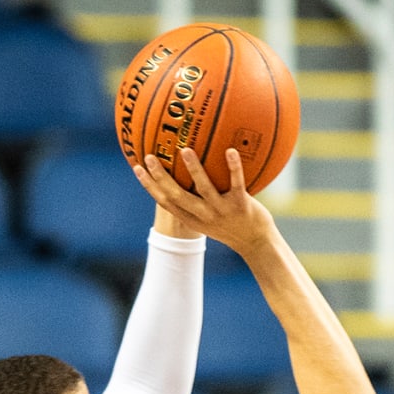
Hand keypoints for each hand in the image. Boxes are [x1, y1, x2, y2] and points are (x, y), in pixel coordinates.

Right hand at [133, 148, 273, 256]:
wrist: (257, 243)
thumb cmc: (232, 225)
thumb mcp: (209, 219)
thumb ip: (196, 201)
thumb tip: (184, 173)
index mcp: (193, 219)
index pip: (166, 202)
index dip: (150, 186)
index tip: (137, 167)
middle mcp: (205, 216)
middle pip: (177, 196)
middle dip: (161, 177)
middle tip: (150, 156)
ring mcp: (222, 211)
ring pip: (205, 189)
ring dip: (194, 169)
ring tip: (185, 150)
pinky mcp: (242, 205)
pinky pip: (237, 183)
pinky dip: (234, 166)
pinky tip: (231, 150)